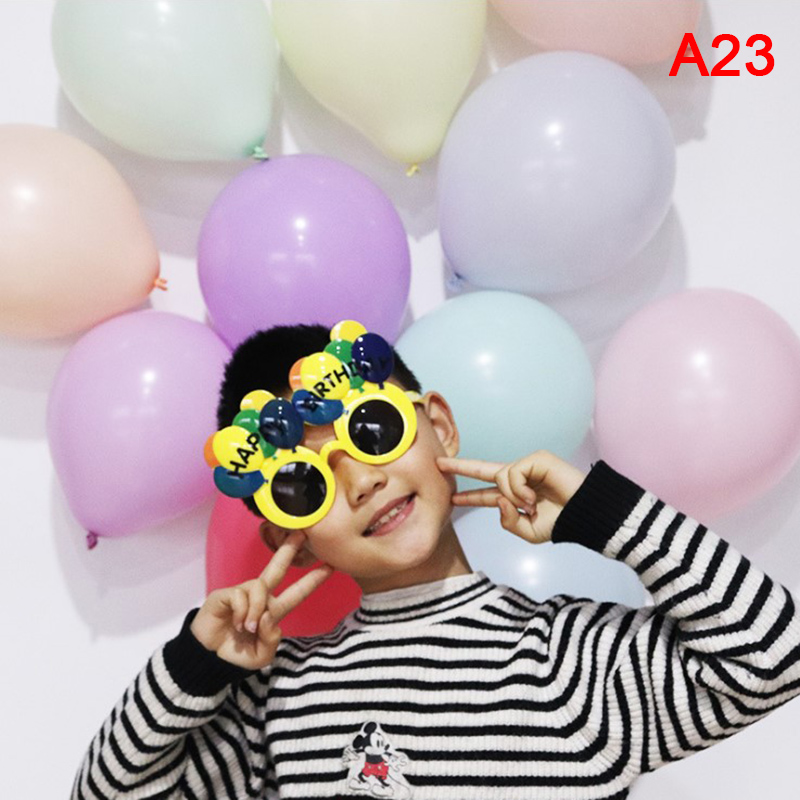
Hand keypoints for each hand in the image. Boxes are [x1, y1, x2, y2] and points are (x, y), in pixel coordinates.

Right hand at [191, 530, 333, 669]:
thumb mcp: (261, 655)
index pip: (296, 593)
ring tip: (247, 628)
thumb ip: (271, 639)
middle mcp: (259, 597)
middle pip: (276, 568)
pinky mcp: (226, 594)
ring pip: (260, 588)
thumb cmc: (236, 654)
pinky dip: (242, 613)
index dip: (312, 580)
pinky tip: (236, 623)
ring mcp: (242, 593)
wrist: (208, 658)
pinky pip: (242, 596)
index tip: (330, 566)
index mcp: (272, 610)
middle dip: (288, 550)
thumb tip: (268, 617)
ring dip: (256, 610)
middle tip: (301, 533)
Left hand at [437, 450, 585, 543]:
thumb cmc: (561, 523)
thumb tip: (499, 500)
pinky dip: (520, 488)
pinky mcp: (537, 458)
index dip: (470, 496)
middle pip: (484, 469)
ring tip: (531, 505)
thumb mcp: (528, 532)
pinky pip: (513, 472)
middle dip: (460, 466)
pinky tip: (534, 497)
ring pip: (501, 477)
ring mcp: (528, 467)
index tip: (453, 498)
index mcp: (516, 496)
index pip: (487, 494)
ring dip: (512, 496)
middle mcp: (519, 479)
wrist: (584, 515)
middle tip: (438, 463)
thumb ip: (508, 522)